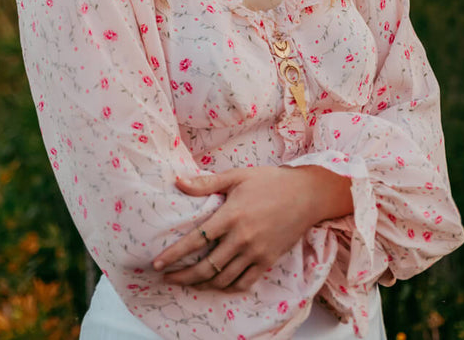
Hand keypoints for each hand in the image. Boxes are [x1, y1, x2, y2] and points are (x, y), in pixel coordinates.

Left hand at [151, 165, 351, 292]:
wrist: (306, 194)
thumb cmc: (270, 181)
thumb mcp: (237, 176)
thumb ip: (206, 183)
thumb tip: (177, 181)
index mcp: (232, 215)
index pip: (197, 240)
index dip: (174, 254)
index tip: (157, 263)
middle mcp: (242, 238)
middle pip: (206, 266)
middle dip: (183, 276)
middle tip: (167, 278)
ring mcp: (256, 252)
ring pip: (223, 279)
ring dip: (201, 284)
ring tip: (186, 283)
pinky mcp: (268, 261)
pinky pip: (243, 282)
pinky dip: (226, 287)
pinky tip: (215, 285)